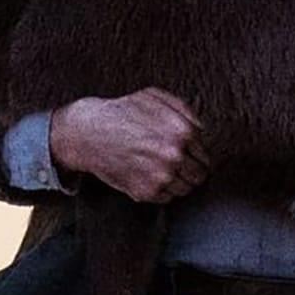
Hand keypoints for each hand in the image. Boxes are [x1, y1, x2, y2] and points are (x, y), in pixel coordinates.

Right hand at [50, 88, 202, 202]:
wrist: (89, 133)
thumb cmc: (122, 112)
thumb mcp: (155, 97)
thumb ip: (185, 111)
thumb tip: (201, 130)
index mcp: (183, 132)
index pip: (205, 155)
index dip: (196, 155)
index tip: (187, 155)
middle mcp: (175, 156)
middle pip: (200, 175)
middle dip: (191, 170)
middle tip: (177, 166)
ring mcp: (161, 177)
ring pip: (186, 189)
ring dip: (178, 182)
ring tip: (162, 171)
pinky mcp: (146, 192)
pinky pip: (167, 198)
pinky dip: (162, 190)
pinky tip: (150, 176)